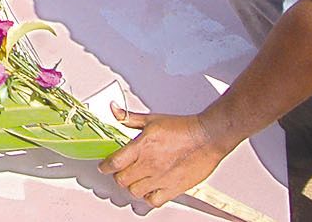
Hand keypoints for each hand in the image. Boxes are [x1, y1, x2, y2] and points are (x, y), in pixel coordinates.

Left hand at [97, 105, 234, 208]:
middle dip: (118, 175)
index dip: (105, 166)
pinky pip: (154, 200)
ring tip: (135, 180)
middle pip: (122, 179)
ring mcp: (161, 178)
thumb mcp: (152, 119)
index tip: (104, 167)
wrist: (207, 137)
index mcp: (141, 147)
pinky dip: (149, 197)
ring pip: (135, 191)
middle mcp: (149, 164)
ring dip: (132, 186)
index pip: (114, 163)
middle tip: (121, 171)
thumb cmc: (183, 128)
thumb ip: (130, 118)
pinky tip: (150, 189)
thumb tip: (114, 111)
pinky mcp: (173, 188)